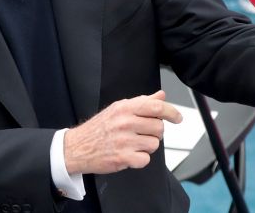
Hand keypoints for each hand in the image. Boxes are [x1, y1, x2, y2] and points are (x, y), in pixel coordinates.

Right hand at [64, 90, 182, 174]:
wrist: (77, 147)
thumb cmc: (98, 128)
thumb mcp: (117, 109)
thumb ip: (141, 102)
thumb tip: (160, 95)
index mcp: (124, 108)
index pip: (155, 106)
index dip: (171, 112)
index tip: (177, 117)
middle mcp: (125, 122)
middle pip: (159, 127)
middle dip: (154, 132)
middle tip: (142, 133)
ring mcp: (124, 141)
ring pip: (154, 144)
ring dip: (147, 146)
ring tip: (133, 144)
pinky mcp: (123, 158)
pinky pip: (146, 159)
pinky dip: (140, 159)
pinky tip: (129, 154)